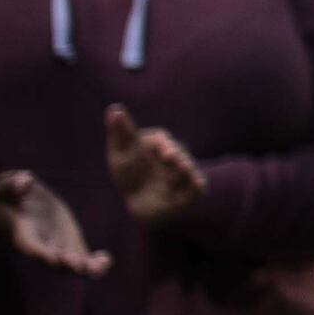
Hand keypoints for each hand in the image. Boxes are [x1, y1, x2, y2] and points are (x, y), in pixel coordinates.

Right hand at [0, 171, 105, 273]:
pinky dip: (94, 262)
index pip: (31, 247)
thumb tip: (27, 181)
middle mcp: (42, 245)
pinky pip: (83, 257)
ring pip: (72, 264)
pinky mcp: (70, 241)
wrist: (16, 204)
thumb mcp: (4, 186)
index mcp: (25, 234)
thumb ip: (13, 183)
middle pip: (54, 263)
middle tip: (77, 264)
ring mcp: (58, 245)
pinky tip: (105, 260)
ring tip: (102, 264)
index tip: (50, 257)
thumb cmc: (7, 196)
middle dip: (66, 264)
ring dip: (86, 268)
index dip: (40, 252)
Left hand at [102, 107, 204, 225]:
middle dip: (174, 154)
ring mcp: (183, 174)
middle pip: (177, 151)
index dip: (161, 143)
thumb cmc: (129, 177)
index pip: (160, 139)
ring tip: (178, 172)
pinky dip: (198, 184)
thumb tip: (115, 108)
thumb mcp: (120, 155)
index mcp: (157, 146)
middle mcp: (173, 157)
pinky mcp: (190, 190)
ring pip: (188, 168)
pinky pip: (198, 186)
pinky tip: (195, 184)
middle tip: (169, 157)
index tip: (159, 150)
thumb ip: (121, 132)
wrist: (139, 205)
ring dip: (184, 169)